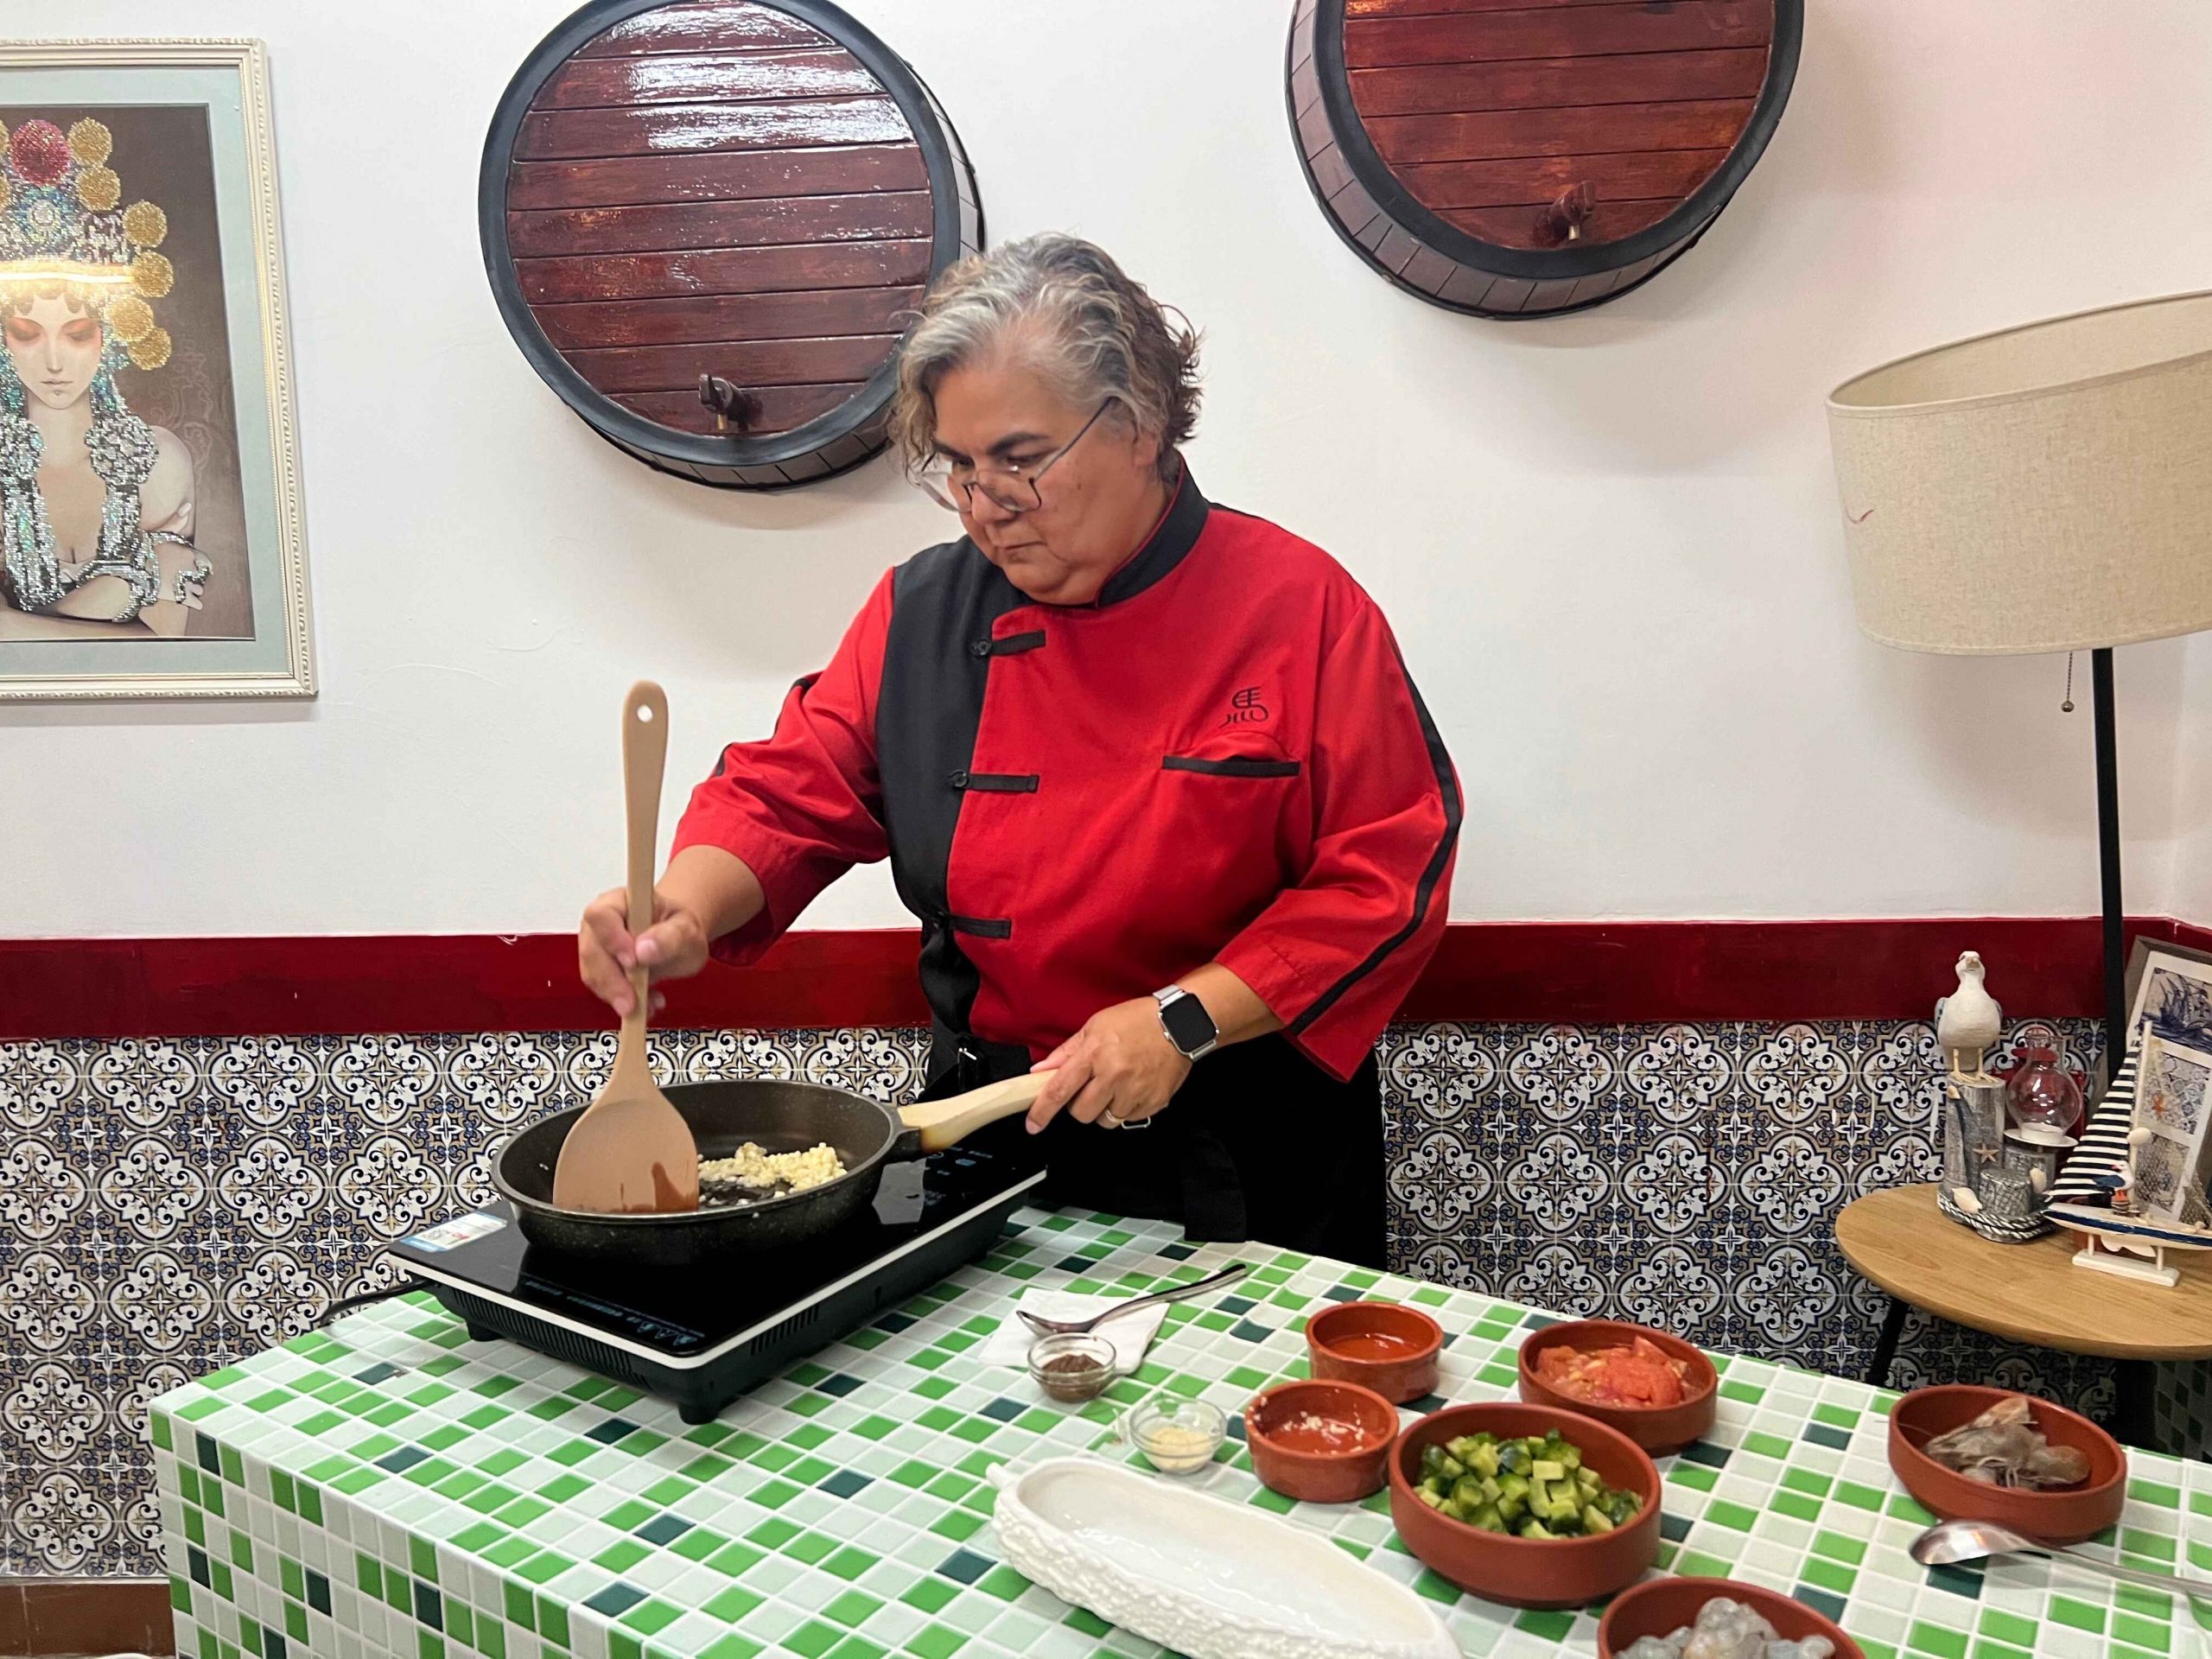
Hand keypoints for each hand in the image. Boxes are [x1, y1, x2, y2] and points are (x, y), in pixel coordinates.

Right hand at [578, 886, 709, 1017]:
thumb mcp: (687, 930)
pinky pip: (602, 988)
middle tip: (633, 1002)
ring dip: (617, 995)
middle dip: (612, 980)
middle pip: (592, 950)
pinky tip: (646, 1003)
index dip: (612, 939)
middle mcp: (601, 921)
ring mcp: (596, 945)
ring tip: (649, 1002)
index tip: (633, 962)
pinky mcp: (599, 968)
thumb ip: (669, 936)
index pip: (602, 915)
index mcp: (621, 901)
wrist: (678, 940)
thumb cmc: (679, 929)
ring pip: (593, 973)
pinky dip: (622, 1000)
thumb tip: (644, 949)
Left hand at [1026, 997, 1191, 1133]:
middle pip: (1081, 1113)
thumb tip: (1041, 1071)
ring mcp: (1135, 1091)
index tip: (1033, 1125)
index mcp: (1094, 1054)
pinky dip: (1126, 1108)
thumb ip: (1066, 1052)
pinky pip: (1129, 1119)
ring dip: (1105, 1108)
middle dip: (1080, 1106)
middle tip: (1090, 1088)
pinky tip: (1133, 1088)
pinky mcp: (1153, 1102)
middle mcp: (1114, 1075)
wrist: (1179, 1024)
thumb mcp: (1095, 1026)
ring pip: (1105, 1120)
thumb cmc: (1137, 1020)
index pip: (1060, 1090)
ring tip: (1116, 1085)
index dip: (1043, 1111)